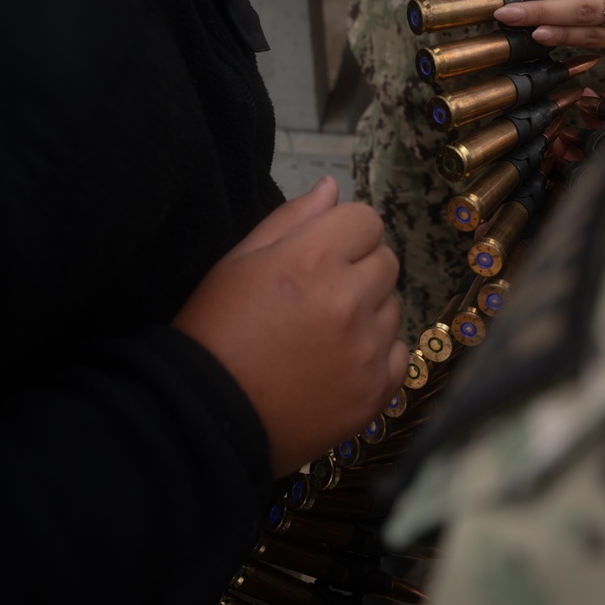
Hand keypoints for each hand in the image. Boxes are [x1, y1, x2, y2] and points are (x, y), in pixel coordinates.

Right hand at [173, 177, 406, 475]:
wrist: (206, 417)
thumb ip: (291, 218)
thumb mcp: (238, 261)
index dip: (344, 233)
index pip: (367, 220)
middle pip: (386, 261)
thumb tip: (333, 187)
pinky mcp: (376, 391)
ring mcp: (367, 348)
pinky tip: (339, 364)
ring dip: (368, 312)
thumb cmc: (215, 330)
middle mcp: (350, 299)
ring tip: (324, 334)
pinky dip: (376, 355)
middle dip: (359, 269)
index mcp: (314, 258)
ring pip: (393, 307)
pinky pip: (397, 353)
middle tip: (319, 296)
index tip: (321, 255)